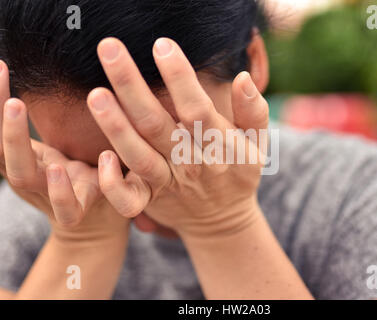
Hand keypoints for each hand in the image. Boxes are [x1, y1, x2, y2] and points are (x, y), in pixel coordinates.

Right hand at [0, 61, 128, 242]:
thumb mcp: (57, 149)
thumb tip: (38, 78)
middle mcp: (31, 177)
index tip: (0, 66)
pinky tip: (65, 166)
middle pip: (2, 150)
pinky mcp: (78, 211)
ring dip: (16, 142)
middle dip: (1, 119)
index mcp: (26, 160)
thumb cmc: (77, 177)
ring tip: (15, 105)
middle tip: (7, 89)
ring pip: (23, 177)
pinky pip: (66, 208)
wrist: (98, 220)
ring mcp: (49, 196)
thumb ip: (49, 127)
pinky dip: (62, 190)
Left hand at [87, 38, 269, 239]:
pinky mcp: (150, 198)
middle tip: (109, 49)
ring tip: (96, 95)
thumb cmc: (238, 173)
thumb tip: (243, 77)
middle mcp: (191, 162)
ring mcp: (168, 182)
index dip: (179, 77)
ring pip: (138, 155)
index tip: (161, 45)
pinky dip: (112, 184)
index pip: (196, 108)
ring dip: (115, 126)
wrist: (222, 219)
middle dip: (131, 86)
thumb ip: (254, 111)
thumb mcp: (258, 144)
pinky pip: (128, 199)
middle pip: (156, 124)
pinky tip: (102, 157)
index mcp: (219, 144)